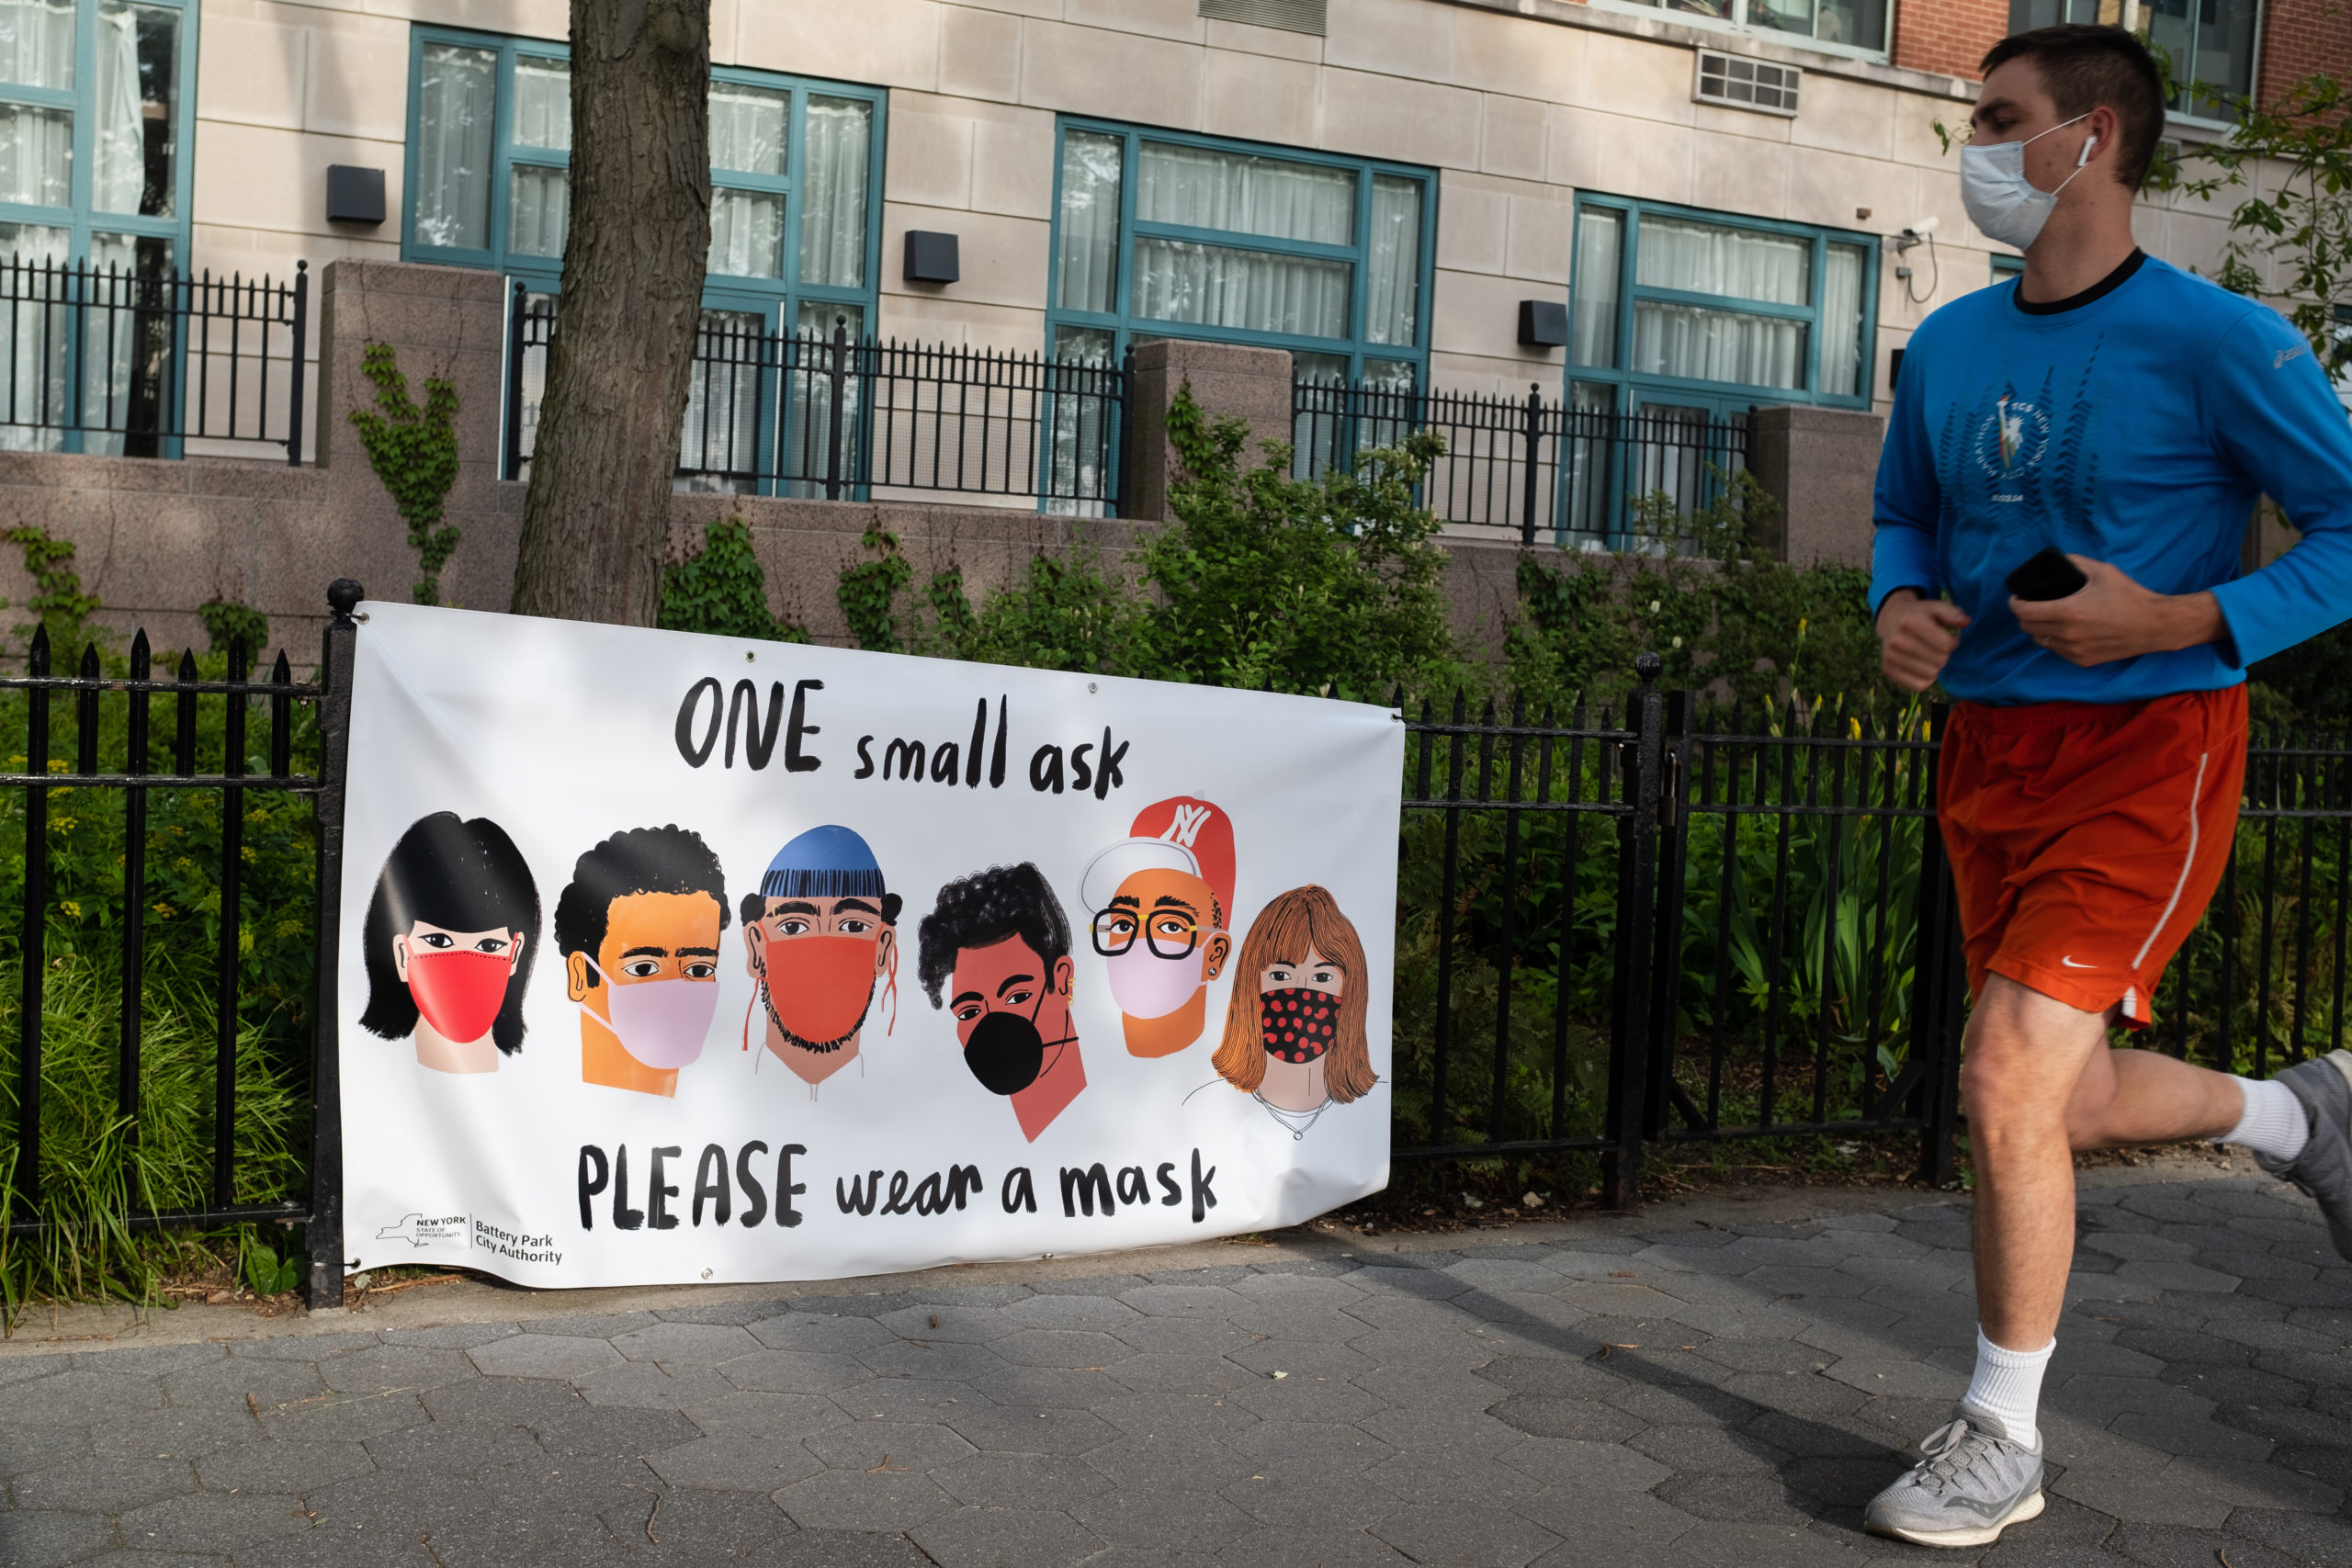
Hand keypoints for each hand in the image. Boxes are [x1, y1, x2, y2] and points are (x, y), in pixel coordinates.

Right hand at [1877, 591, 1970, 692]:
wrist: (1890, 620)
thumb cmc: (1920, 615)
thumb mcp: (1936, 607)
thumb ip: (1953, 614)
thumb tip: (1967, 622)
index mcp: (1911, 622)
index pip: (1946, 645)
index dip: (1953, 642)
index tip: (1949, 638)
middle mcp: (1897, 640)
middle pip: (1940, 661)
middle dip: (1945, 654)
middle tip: (1938, 647)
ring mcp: (1891, 657)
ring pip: (1931, 674)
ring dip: (1936, 667)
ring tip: (1930, 655)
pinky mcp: (1888, 671)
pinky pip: (1919, 686)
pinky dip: (1926, 679)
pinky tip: (1923, 667)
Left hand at [2009, 556, 2222, 666]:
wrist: (2155, 626)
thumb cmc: (2130, 596)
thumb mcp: (2103, 572)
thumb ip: (2075, 562)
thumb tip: (2056, 558)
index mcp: (2068, 612)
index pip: (2024, 612)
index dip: (2016, 603)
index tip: (2017, 597)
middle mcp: (2067, 634)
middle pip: (2027, 628)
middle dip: (2025, 615)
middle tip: (2032, 605)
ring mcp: (2074, 650)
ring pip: (2041, 641)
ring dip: (2038, 629)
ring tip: (2047, 618)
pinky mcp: (2083, 660)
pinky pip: (2057, 651)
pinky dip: (2055, 641)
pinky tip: (2064, 631)